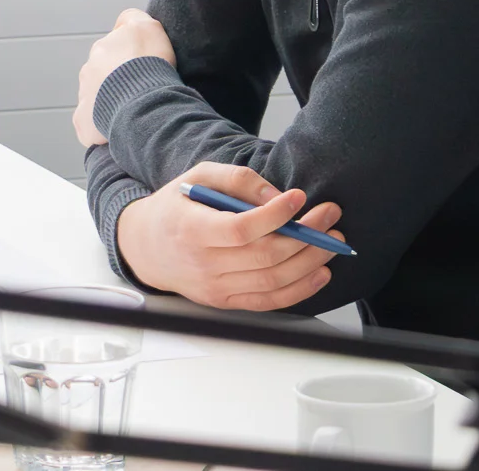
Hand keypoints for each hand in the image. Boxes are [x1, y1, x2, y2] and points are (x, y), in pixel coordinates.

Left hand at [72, 9, 177, 146]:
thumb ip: (134, 18)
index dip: (129, 57)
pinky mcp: (83, 121)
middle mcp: (89, 69)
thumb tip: (124, 21)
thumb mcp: (149, 26)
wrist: (143, 101)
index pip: (113, 48)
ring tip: (132, 109)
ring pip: (96, 98)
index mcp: (102, 48)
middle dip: (117, 81)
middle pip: (103, 74)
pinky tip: (117, 127)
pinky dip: (100, 127)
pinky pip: (89, 124)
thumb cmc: (149, 66)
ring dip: (110, 102)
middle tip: (140, 90)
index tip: (142, 66)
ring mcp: (85, 96)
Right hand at [115, 162, 343, 310]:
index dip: (274, 215)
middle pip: (265, 256)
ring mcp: (215, 288)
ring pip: (273, 281)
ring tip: (332, 241)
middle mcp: (204, 265)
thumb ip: (237, 180)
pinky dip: (299, 290)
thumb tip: (277, 197)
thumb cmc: (175, 208)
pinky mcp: (225, 302)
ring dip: (310, 262)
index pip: (240, 229)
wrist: (146, 247)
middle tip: (330, 215)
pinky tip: (320, 272)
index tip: (299, 197)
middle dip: (306, 235)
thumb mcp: (197, 177)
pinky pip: (268, 302)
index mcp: (192, 230)